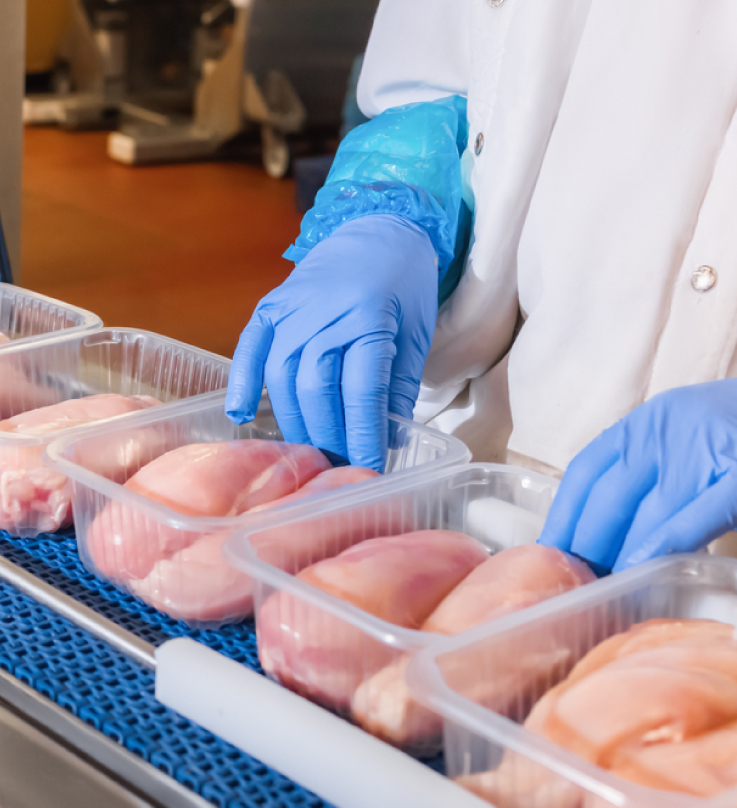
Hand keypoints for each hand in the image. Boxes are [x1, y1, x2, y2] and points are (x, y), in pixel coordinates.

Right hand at [225, 214, 437, 470]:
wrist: (378, 228)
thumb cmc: (404, 285)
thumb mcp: (415, 334)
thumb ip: (398, 387)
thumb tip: (388, 440)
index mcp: (369, 317)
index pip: (362, 390)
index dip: (364, 434)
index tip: (370, 467)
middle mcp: (324, 312)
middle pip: (316, 388)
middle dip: (327, 436)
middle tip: (339, 467)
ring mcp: (292, 307)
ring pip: (281, 375)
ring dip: (293, 420)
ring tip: (308, 451)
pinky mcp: (271, 305)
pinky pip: (249, 347)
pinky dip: (242, 381)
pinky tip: (241, 414)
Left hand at [538, 380, 736, 571]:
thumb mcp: (686, 444)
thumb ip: (650, 477)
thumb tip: (609, 535)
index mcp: (650, 422)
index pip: (587, 471)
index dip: (564, 516)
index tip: (548, 553)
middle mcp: (669, 429)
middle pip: (608, 496)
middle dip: (586, 546)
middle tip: (573, 585)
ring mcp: (709, 450)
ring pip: (647, 510)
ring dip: (618, 555)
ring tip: (601, 590)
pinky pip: (696, 514)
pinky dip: (663, 542)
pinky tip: (643, 569)